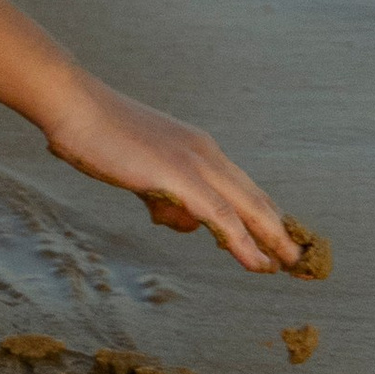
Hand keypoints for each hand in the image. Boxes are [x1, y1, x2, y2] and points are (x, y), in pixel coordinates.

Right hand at [38, 77, 297, 272]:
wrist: (74, 107)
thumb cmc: (96, 134)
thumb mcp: (138, 170)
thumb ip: (163, 195)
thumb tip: (180, 221)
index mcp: (197, 148)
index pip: (242, 187)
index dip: (266, 215)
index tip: (281, 240)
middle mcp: (206, 153)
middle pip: (256, 198)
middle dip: (281, 231)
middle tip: (300, 260)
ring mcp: (196, 163)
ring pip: (249, 208)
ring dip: (272, 240)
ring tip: (288, 266)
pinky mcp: (180, 177)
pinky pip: (221, 217)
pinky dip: (244, 243)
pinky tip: (257, 264)